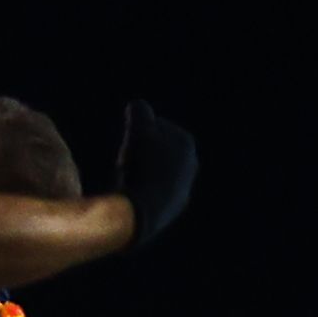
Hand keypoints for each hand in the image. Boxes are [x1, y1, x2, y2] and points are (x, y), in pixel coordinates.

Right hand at [105, 102, 197, 245]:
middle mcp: (191, 165)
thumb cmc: (143, 165)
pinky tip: (133, 194)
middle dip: (140, 151)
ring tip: (128, 178)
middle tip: (127, 159)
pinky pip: (151, 190)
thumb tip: (138, 106)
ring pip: (153, 170)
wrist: (144, 210)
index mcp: (186, 142)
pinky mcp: (173, 207)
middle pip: (155, 148)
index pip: (154, 125)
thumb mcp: (139, 128)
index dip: (137, 131)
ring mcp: (184, 187)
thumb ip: (139, 109)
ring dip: (139, 170)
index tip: (130, 142)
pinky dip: (140, 189)